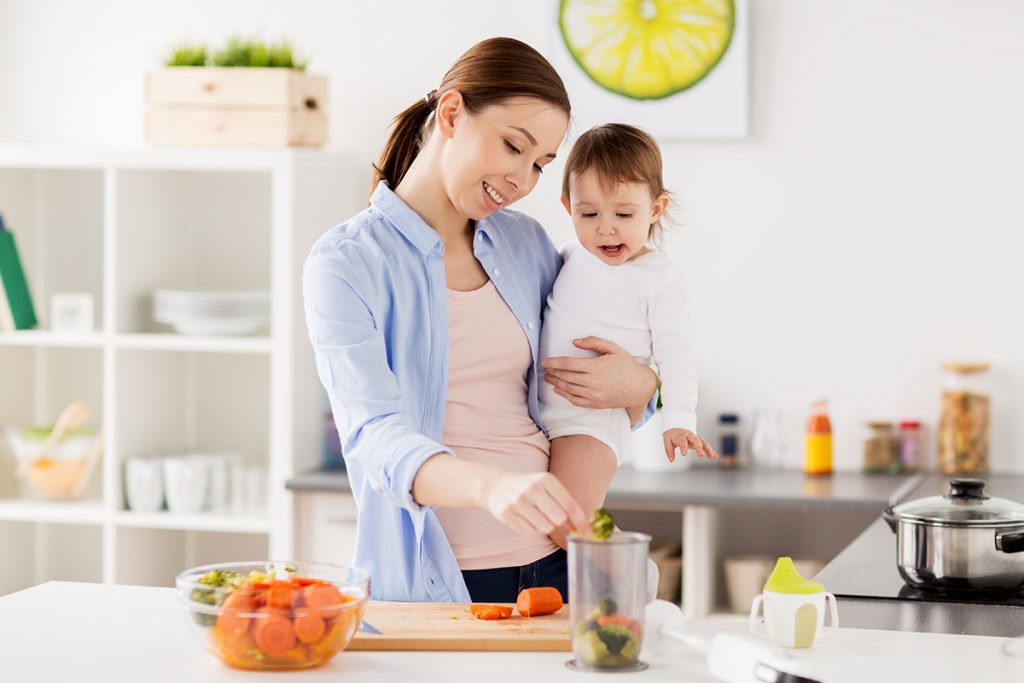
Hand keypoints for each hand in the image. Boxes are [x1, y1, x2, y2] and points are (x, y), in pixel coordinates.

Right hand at [481, 470, 587, 536]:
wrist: (495, 485)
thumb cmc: (527, 487)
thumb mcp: (546, 486)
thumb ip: (564, 503)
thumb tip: (583, 526)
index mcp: (546, 479)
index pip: (570, 505)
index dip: (581, 522)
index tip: (588, 534)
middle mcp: (533, 488)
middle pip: (559, 519)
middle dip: (557, 521)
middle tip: (548, 514)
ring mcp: (518, 501)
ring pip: (545, 527)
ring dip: (543, 525)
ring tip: (534, 514)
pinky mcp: (507, 513)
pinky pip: (528, 531)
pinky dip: (528, 528)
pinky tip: (522, 517)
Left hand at [542, 336, 656, 409]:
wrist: (640, 387)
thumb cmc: (626, 365)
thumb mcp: (612, 348)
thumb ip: (593, 342)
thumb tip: (574, 342)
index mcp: (596, 366)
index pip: (568, 364)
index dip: (553, 362)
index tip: (544, 361)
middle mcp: (593, 382)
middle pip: (565, 376)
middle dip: (552, 372)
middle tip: (545, 369)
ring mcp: (594, 395)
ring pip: (568, 389)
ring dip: (556, 383)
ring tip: (548, 378)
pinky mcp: (596, 404)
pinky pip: (575, 400)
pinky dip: (565, 395)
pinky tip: (559, 390)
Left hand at [663, 428, 718, 462]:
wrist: (676, 425)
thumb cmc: (672, 435)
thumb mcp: (667, 440)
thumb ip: (669, 450)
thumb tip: (671, 460)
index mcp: (680, 436)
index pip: (682, 441)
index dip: (683, 447)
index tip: (684, 454)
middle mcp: (688, 436)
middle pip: (695, 440)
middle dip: (698, 447)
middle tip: (701, 454)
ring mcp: (695, 438)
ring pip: (702, 442)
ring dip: (707, 448)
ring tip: (712, 456)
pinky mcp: (699, 440)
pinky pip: (705, 445)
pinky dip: (710, 450)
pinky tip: (715, 456)